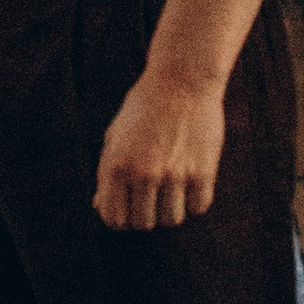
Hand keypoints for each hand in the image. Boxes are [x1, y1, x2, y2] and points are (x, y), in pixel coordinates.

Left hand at [94, 65, 226, 231]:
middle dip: (146, 215)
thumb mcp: (116, 135)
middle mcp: (144, 173)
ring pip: (172, 220)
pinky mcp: (203, 172)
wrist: (182, 79)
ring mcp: (174, 174)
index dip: (121, 218)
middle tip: (151, 199)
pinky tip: (191, 182)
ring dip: (171, 209)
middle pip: (143, 223)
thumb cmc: (145, 107)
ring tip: (172, 189)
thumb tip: (99, 206)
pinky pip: (198, 207)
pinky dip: (195, 200)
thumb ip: (107, 173)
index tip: (129, 208)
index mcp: (116, 165)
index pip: (114, 219)